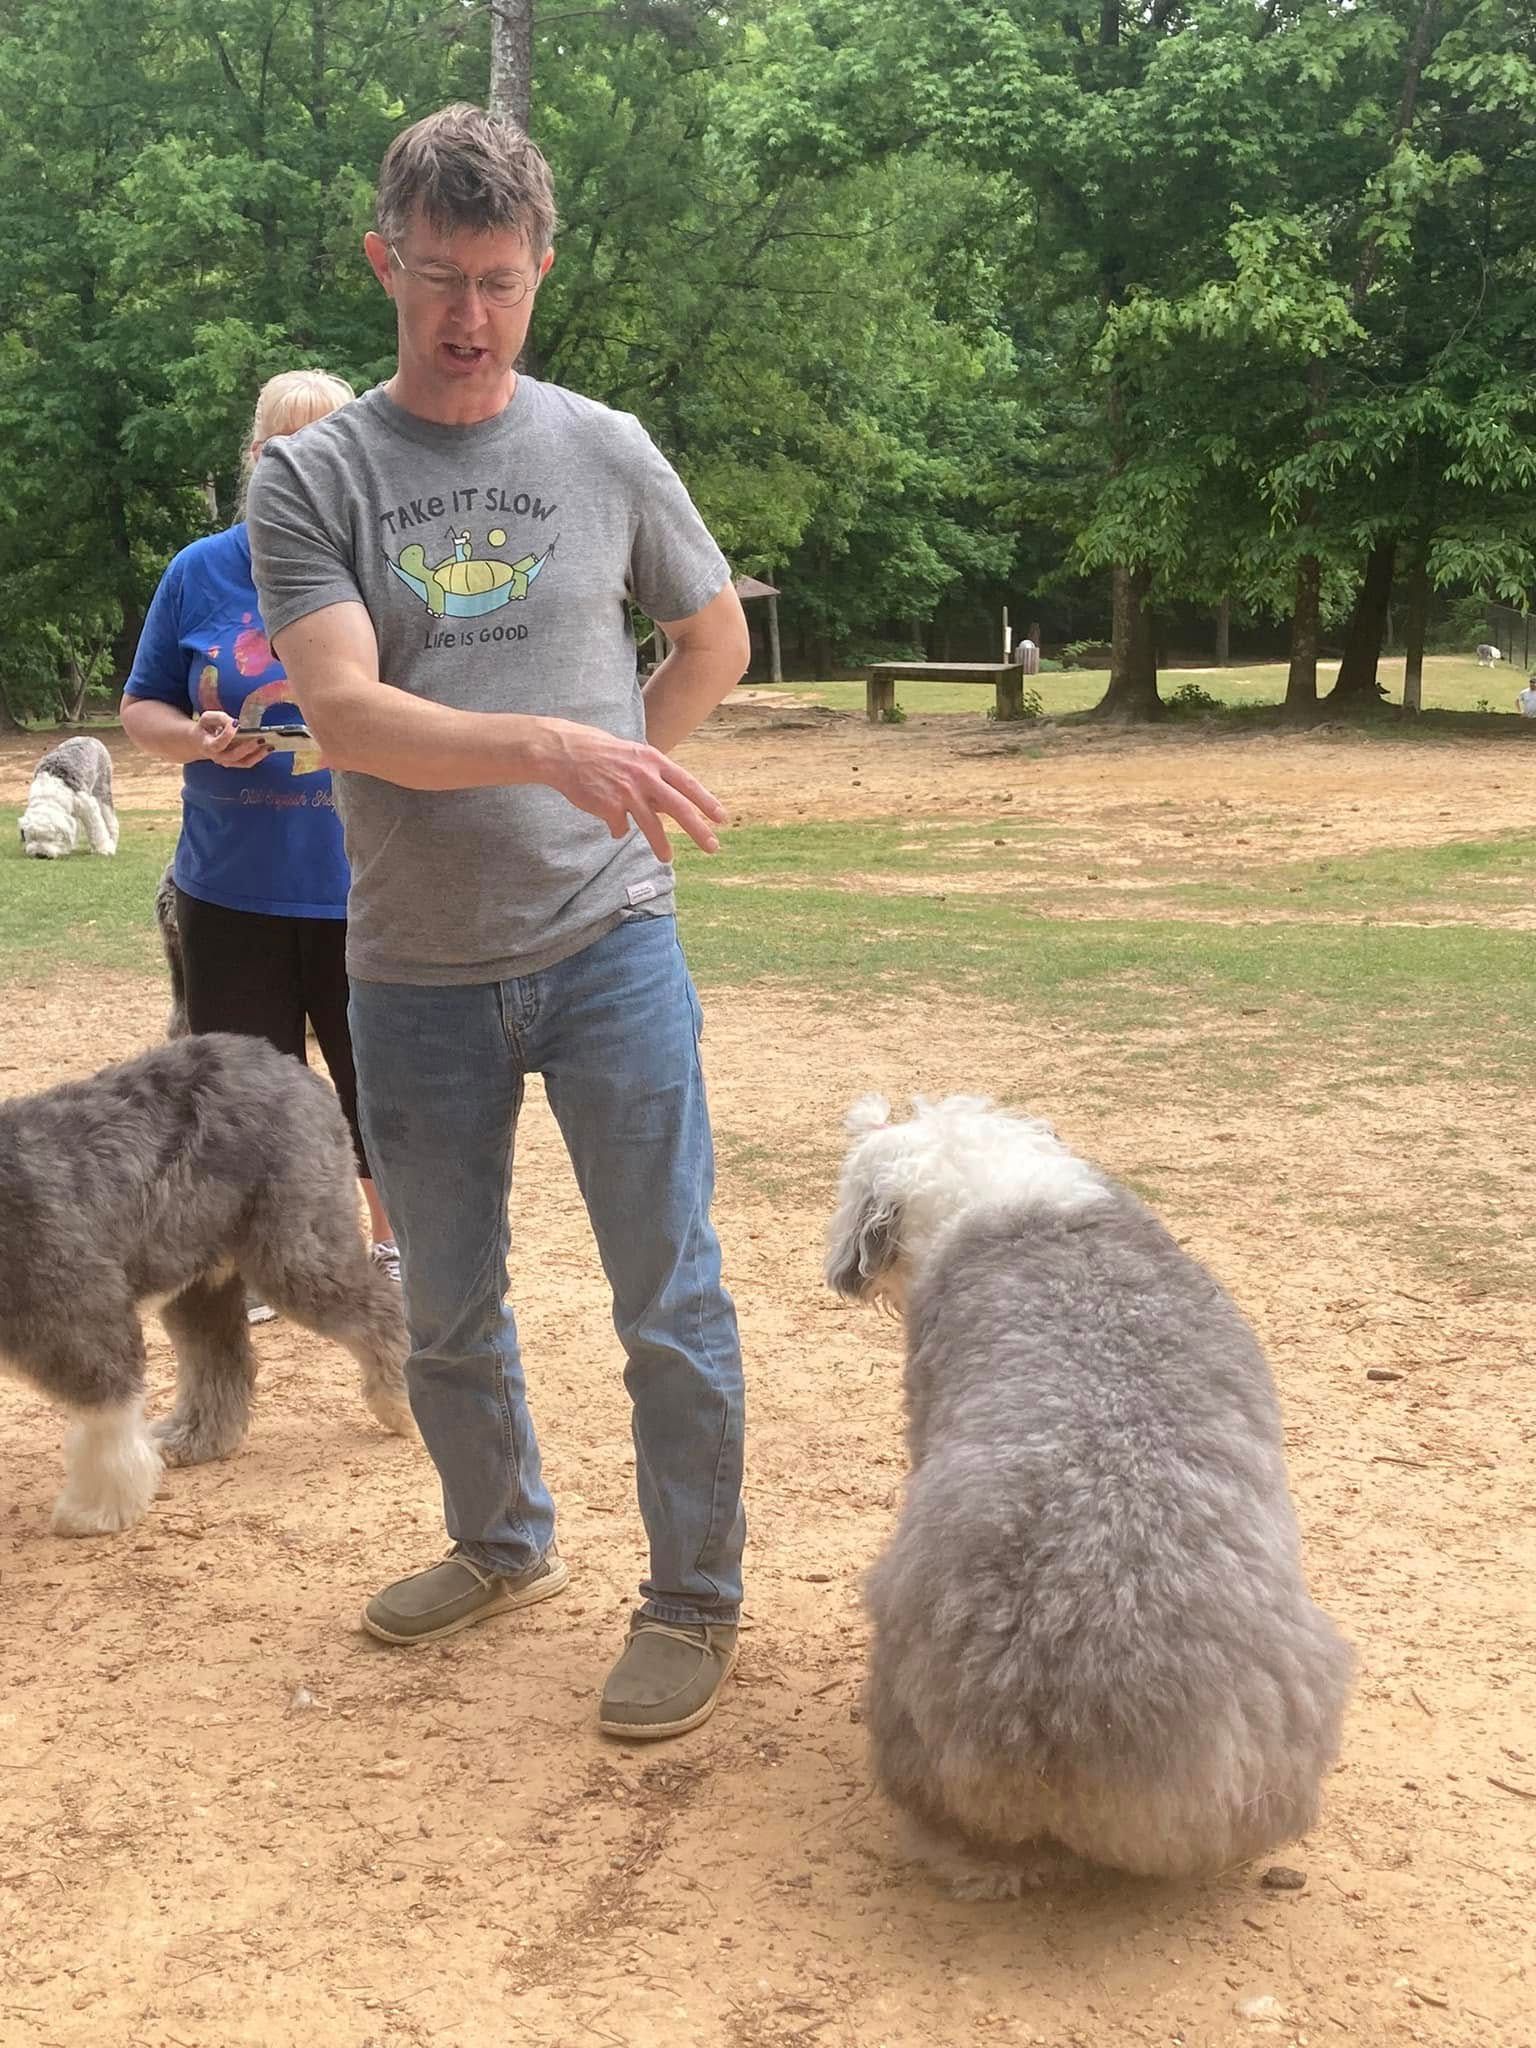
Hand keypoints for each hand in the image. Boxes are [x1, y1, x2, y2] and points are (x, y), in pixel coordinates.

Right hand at [197, 710, 270, 769]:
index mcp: (207, 745)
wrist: (200, 741)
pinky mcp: (235, 762)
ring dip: (258, 754)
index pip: (218, 744)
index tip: (236, 723)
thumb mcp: (207, 718)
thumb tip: (236, 723)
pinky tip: (268, 748)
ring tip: (270, 745)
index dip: (227, 734)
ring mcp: (226, 761)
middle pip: (233, 755)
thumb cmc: (205, 728)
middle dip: (248, 747)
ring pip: (243, 762)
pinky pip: (248, 762)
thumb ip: (220, 718)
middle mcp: (217, 757)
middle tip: (260, 738)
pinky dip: (259, 756)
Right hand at [538, 721, 725, 861]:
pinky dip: (618, 830)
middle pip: (678, 807)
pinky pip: (620, 827)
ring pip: (650, 824)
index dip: (706, 802)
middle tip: (712, 846)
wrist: (566, 751)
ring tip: (668, 858)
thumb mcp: (635, 756)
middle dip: (698, 829)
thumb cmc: (603, 753)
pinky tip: (612, 825)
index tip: (721, 819)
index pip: (688, 784)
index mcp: (654, 761)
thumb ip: (655, 779)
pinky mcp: (608, 806)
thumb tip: (671, 807)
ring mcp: (626, 792)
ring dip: (661, 844)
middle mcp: (644, 776)